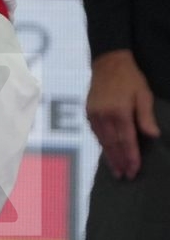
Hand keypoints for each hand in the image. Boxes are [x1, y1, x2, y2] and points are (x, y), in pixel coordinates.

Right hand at [87, 50, 161, 178]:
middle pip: (112, 144)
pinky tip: (107, 152)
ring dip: (109, 156)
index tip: (134, 170)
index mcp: (119, 112)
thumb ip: (146, 116)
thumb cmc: (130, 79)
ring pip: (102, 140)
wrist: (108, 63)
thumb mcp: (143, 95)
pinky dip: (102, 145)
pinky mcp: (88, 112)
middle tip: (125, 176)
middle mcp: (103, 116)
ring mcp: (93, 114)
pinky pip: (96, 133)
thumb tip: (152, 136)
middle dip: (119, 161)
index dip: (131, 157)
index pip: (126, 140)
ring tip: (116, 170)